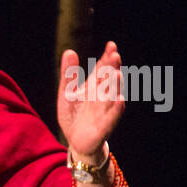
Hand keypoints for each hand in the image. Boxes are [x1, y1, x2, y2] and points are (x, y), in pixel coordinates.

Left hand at [58, 41, 124, 160]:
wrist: (76, 141)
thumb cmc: (74, 115)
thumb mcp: (67, 94)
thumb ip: (68, 75)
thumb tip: (69, 51)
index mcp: (95, 87)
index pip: (103, 70)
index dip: (107, 58)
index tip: (111, 45)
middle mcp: (103, 97)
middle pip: (109, 80)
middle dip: (112, 68)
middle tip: (114, 55)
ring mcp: (105, 111)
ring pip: (112, 97)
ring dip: (115, 86)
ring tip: (116, 74)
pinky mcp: (103, 127)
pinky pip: (111, 117)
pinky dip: (115, 109)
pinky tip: (119, 100)